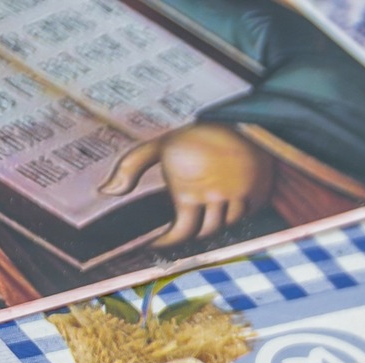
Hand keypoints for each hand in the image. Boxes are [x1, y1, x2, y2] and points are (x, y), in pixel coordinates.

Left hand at [100, 123, 275, 246]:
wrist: (239, 118)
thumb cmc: (195, 135)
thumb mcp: (159, 146)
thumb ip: (130, 167)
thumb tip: (106, 191)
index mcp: (189, 189)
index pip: (181, 232)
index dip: (169, 242)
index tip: (160, 243)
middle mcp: (214, 196)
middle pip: (206, 231)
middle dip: (194, 230)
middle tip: (187, 225)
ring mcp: (238, 196)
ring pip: (228, 224)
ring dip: (217, 222)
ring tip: (208, 211)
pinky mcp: (258, 193)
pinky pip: (247, 215)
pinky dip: (237, 213)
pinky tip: (228, 201)